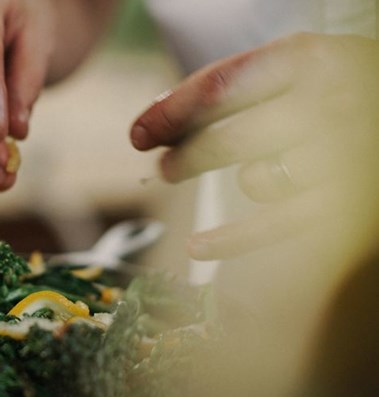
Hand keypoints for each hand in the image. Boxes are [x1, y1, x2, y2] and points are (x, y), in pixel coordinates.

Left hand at [130, 33, 378, 259]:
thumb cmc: (347, 89)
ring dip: (244, 181)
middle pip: (229, 139)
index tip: (140, 133)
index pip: (219, 88)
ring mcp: (340, 157)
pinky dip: (232, 240)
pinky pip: (275, 227)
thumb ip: (240, 82)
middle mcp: (327, 104)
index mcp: (310, 59)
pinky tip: (198, 245)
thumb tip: (160, 111)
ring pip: (257, 181)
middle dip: (185, 157)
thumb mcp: (303, 64)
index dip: (170, 113)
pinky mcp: (346, 205)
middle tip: (165, 168)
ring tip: (256, 173)